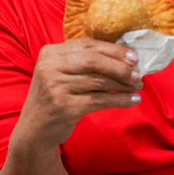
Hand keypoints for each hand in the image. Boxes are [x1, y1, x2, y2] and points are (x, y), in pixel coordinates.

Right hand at [19, 37, 142, 145]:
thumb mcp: (61, 74)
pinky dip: (120, 100)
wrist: (35, 130)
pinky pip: (99, 100)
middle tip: (138, 74)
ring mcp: (55, 87)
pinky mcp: (63, 107)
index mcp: (50, 53)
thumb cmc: (56, 99)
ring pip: (98, 81)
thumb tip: (125, 58)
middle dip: (120, 67)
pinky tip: (133, 101)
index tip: (134, 57)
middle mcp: (49, 67)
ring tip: (138, 87)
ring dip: (123, 85)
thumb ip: (83, 63)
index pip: (87, 45)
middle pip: (93, 60)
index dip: (113, 50)